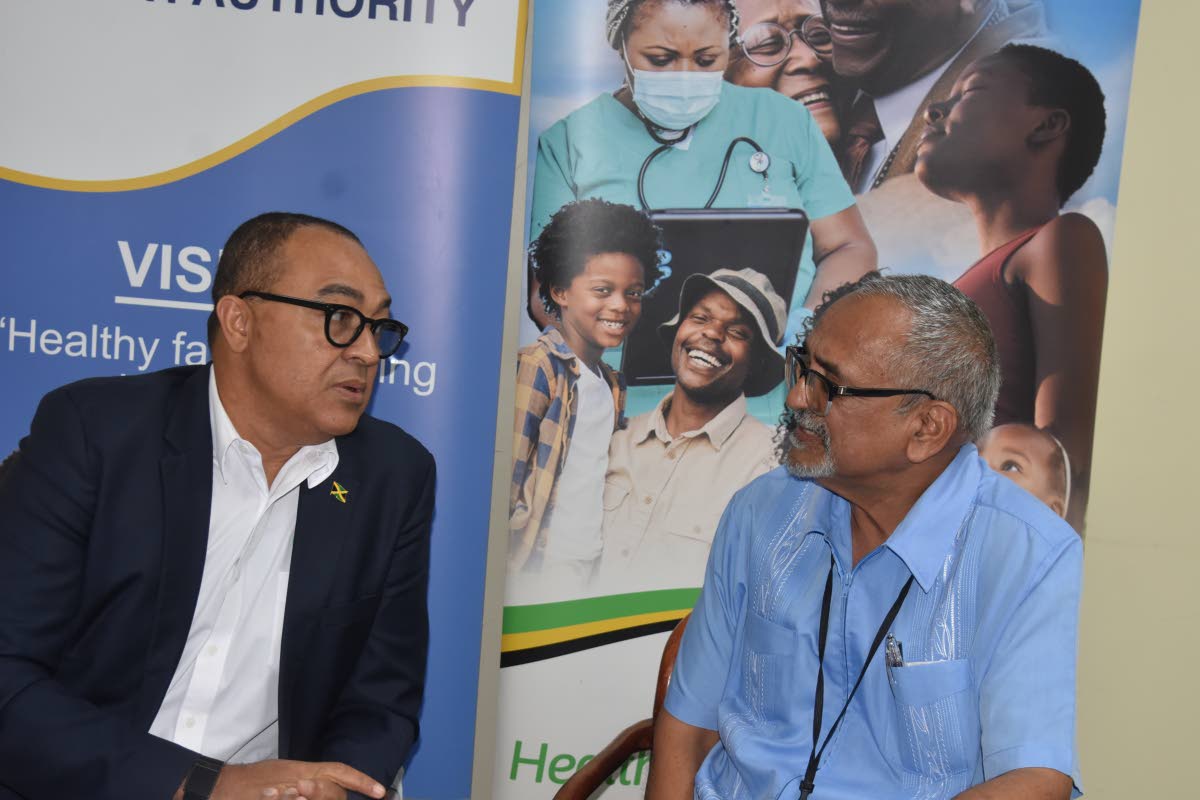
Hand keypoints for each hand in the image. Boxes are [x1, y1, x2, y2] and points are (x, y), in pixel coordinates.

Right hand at [211, 760, 384, 799]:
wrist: (225, 786)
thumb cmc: (257, 782)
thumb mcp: (288, 776)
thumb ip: (310, 783)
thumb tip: (324, 790)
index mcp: (305, 769)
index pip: (340, 771)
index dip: (360, 780)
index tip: (379, 792)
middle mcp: (300, 777)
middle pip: (331, 787)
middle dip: (331, 795)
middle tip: (328, 792)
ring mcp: (289, 790)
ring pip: (318, 794)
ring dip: (318, 796)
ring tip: (299, 794)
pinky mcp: (276, 796)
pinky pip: (297, 798)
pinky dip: (304, 797)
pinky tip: (296, 797)